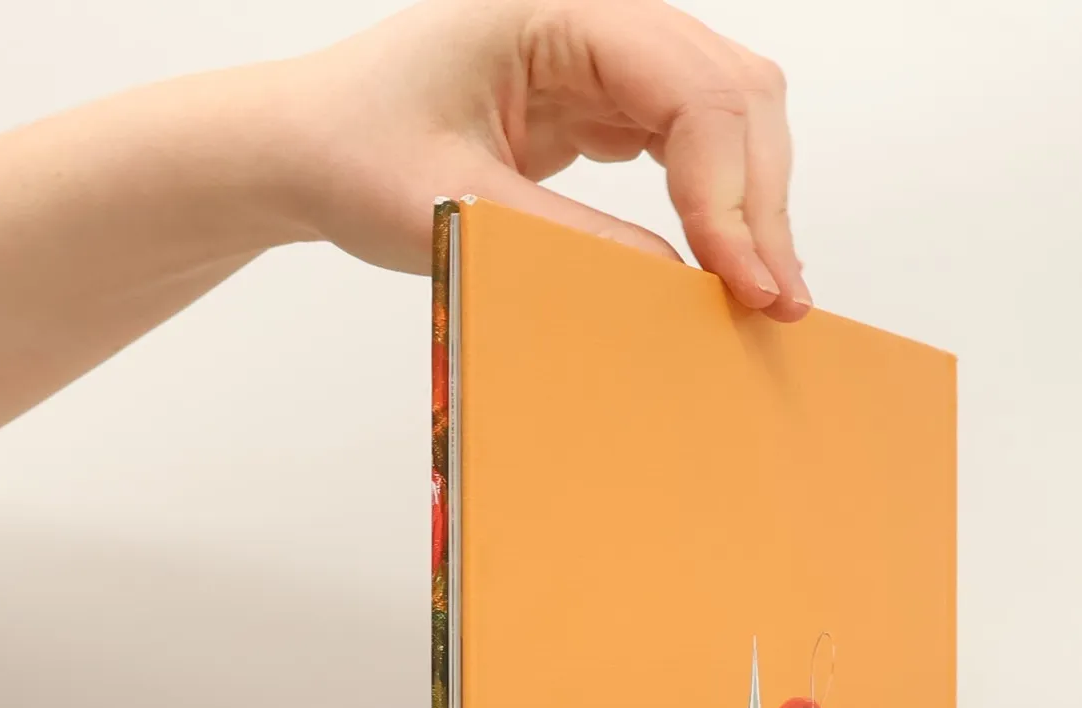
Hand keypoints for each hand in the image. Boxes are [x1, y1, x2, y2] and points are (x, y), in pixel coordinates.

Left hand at [276, 0, 810, 319]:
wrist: (307, 147)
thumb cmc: (355, 154)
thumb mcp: (458, 212)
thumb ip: (574, 244)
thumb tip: (680, 290)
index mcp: (553, 7)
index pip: (689, 89)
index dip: (730, 194)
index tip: (743, 285)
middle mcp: (596, 15)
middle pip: (734, 91)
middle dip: (761, 202)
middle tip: (774, 304)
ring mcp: (608, 53)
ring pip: (730, 112)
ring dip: (754, 204)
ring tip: (763, 293)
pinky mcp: (607, 97)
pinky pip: (697, 140)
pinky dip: (722, 204)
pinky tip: (726, 264)